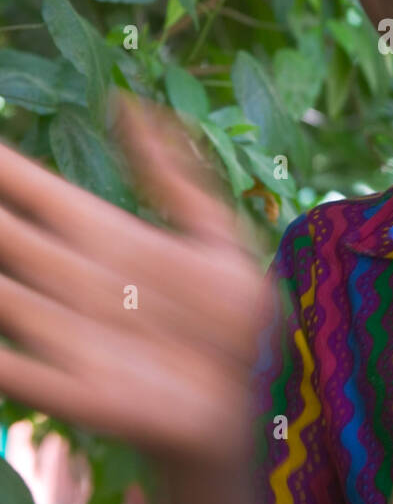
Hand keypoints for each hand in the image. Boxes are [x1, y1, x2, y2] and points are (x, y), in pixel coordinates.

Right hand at [0, 93, 270, 467]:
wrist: (256, 400)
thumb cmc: (236, 316)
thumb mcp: (216, 233)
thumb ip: (172, 173)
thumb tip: (125, 103)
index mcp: (105, 238)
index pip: (35, 192)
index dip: (4, 169)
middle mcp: (75, 282)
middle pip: (5, 238)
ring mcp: (71, 337)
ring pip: (2, 298)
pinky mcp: (79, 393)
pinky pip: (18, 372)